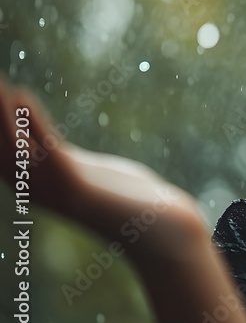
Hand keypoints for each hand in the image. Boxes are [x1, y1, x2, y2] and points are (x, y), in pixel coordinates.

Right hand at [0, 73, 205, 263]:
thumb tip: (51, 149)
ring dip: (0, 113)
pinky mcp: (74, 180)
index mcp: (33, 187)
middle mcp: (34, 189)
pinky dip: (32, 122)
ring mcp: (52, 186)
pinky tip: (22, 96)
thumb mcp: (83, 175)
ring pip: (14, 144)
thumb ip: (62, 162)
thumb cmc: (124, 200)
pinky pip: (46, 146)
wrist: (154, 226)